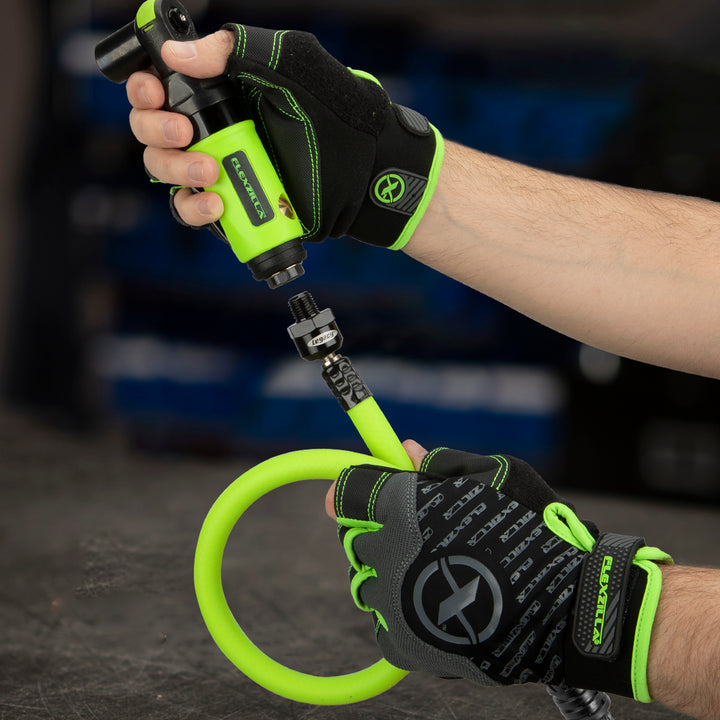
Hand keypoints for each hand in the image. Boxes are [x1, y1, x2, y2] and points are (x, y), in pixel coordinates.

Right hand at [126, 25, 443, 247]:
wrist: (367, 172)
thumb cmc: (338, 113)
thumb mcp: (292, 65)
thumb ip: (236, 50)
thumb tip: (175, 53)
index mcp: (222, 89)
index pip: (162, 84)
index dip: (144, 88)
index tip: (153, 91)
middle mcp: (215, 127)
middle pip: (152, 129)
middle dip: (156, 130)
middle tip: (184, 133)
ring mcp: (223, 167)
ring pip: (165, 171)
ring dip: (175, 170)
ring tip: (211, 172)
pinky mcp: (234, 205)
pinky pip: (193, 210)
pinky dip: (194, 209)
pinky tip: (217, 204)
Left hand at [329, 445, 671, 700]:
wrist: (569, 609)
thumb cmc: (536, 531)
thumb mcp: (496, 475)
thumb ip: (441, 464)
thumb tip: (406, 451)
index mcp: (404, 504)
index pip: (345, 491)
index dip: (352, 488)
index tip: (356, 490)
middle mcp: (388, 552)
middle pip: (351, 536)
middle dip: (374, 530)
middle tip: (412, 533)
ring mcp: (393, 602)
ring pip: (365, 580)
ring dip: (387, 572)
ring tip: (433, 572)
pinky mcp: (404, 644)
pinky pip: (382, 623)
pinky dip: (400, 613)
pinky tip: (435, 606)